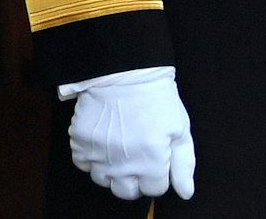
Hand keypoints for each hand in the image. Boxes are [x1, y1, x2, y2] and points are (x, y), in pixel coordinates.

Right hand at [63, 66, 195, 200]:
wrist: (124, 72)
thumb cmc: (157, 99)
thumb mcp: (180, 128)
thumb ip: (183, 164)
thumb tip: (186, 193)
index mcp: (151, 163)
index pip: (155, 189)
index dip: (159, 174)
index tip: (158, 157)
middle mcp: (122, 166)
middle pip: (127, 192)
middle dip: (136, 179)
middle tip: (140, 155)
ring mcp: (98, 157)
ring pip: (104, 181)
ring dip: (113, 170)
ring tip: (122, 145)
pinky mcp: (79, 146)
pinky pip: (84, 165)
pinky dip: (93, 157)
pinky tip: (104, 140)